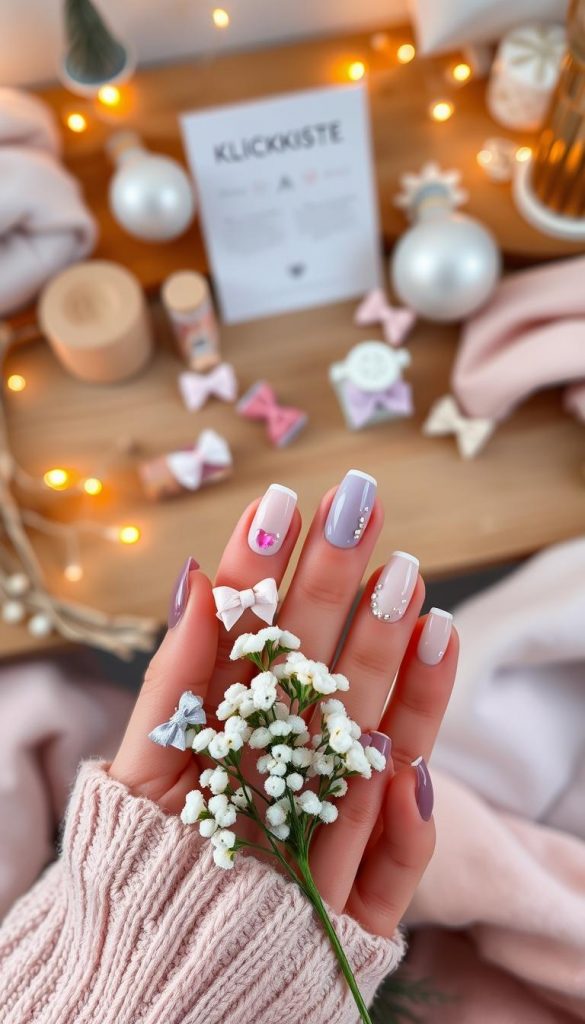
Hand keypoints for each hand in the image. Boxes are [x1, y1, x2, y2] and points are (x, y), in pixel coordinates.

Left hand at [110, 475, 457, 938]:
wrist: (150, 989)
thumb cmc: (139, 874)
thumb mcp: (141, 768)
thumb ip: (172, 681)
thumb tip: (197, 579)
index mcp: (240, 734)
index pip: (258, 641)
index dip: (269, 571)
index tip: (283, 500)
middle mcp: (291, 769)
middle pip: (323, 673)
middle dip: (339, 591)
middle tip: (359, 506)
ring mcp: (331, 831)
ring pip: (371, 748)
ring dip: (395, 676)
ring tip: (412, 592)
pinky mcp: (357, 907)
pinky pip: (389, 867)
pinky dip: (405, 824)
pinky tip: (413, 760)